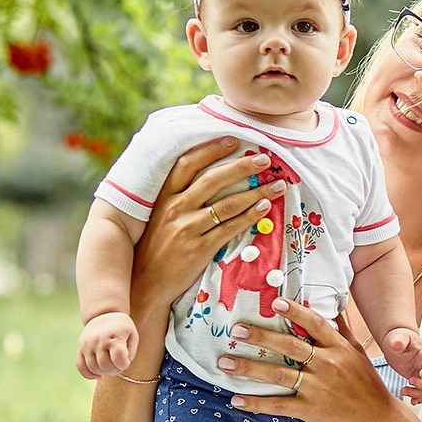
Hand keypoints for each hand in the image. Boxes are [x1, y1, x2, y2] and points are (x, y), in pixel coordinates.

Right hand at [77, 311, 137, 379]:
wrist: (104, 315)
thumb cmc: (122, 329)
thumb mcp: (133, 336)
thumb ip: (130, 353)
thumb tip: (121, 366)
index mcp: (114, 336)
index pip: (118, 358)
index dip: (123, 364)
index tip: (126, 362)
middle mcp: (98, 340)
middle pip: (105, 365)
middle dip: (114, 370)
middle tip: (118, 366)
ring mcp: (87, 344)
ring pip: (93, 368)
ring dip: (103, 373)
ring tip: (110, 367)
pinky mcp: (80, 348)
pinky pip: (80, 366)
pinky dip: (89, 375)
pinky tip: (98, 375)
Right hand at [132, 139, 291, 316]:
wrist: (145, 281)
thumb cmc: (156, 245)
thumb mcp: (160, 215)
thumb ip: (180, 196)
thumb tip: (210, 175)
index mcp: (164, 196)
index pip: (187, 164)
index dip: (210, 149)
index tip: (233, 139)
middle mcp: (175, 208)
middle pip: (212, 180)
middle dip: (241, 167)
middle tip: (264, 159)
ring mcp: (187, 228)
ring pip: (227, 204)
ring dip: (256, 193)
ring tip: (276, 185)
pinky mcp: (199, 249)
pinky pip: (230, 228)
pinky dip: (249, 216)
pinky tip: (264, 208)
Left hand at [218, 299, 399, 421]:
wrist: (379, 419)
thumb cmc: (368, 384)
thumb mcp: (357, 352)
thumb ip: (342, 329)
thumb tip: (333, 304)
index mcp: (339, 348)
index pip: (315, 324)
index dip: (295, 312)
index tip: (276, 302)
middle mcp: (328, 365)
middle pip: (290, 346)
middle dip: (261, 337)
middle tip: (237, 330)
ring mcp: (319, 388)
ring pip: (279, 375)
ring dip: (250, 369)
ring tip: (225, 363)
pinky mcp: (312, 410)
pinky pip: (279, 406)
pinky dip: (257, 404)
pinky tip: (237, 400)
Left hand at [381, 328, 421, 403]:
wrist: (395, 343)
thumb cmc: (398, 338)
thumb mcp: (397, 338)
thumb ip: (399, 340)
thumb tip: (397, 342)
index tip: (421, 374)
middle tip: (410, 381)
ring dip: (418, 393)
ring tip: (405, 390)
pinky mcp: (418, 380)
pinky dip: (419, 398)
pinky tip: (412, 400)